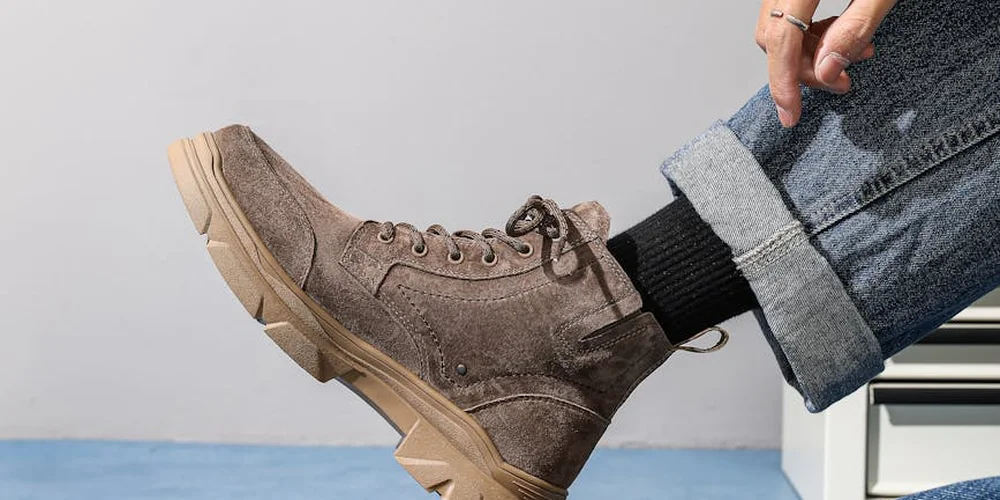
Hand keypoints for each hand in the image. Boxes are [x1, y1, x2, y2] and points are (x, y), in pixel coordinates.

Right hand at [755, 0, 897, 126]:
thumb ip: (855, 27)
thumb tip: (827, 70)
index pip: (781, 36)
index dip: (784, 80)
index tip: (791, 113)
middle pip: (775, 36)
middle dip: (805, 69)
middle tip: (841, 83)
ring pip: (780, 29)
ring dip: (811, 53)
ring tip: (851, 57)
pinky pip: (789, 16)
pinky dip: (812, 35)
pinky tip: (839, 36)